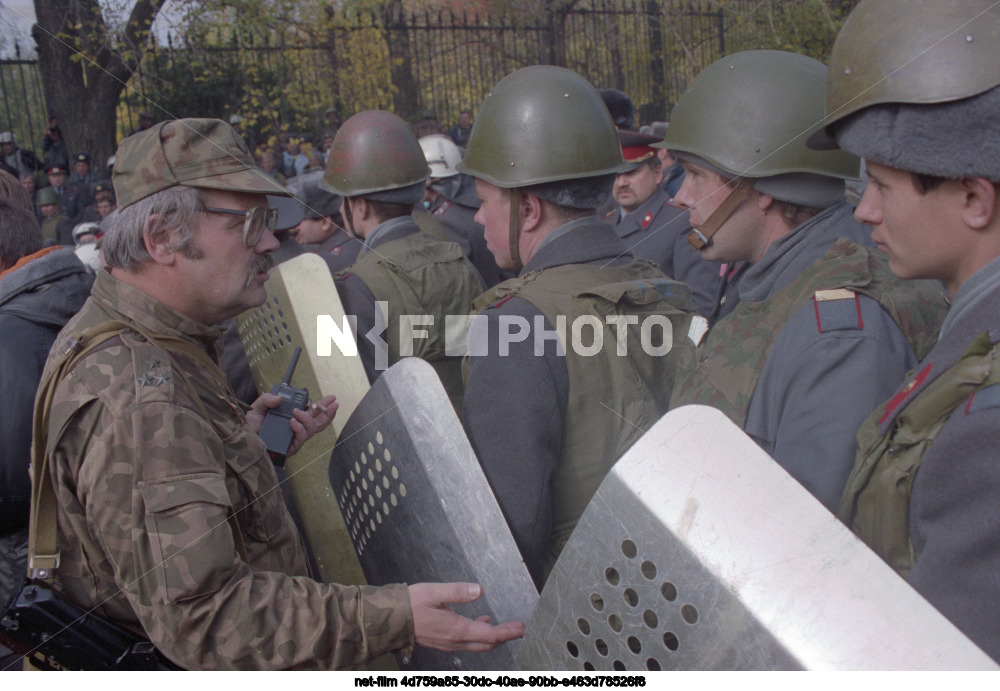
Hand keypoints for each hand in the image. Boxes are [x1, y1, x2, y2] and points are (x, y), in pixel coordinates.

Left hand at [247, 393, 337, 455]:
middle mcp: (295, 428)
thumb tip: (279, 398)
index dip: (321, 406)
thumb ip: (268, 399)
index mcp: (291, 418)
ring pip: (311, 429)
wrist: (242, 441)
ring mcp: (294, 438)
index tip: (329, 398)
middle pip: (318, 422)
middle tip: (335, 403)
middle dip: (328, 412)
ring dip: (307, 418)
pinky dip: (299, 428)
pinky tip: (292, 422)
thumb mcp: (258, 408)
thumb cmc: (250, 428)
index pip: (310, 412)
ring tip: (297, 412)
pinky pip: (301, 437)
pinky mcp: (291, 447)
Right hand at [409, 583, 524, 652]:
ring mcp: (448, 643)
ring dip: (492, 637)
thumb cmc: (411, 604)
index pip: (489, 636)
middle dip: (504, 636)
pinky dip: (479, 636)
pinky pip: (467, 643)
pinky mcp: (443, 642)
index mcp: (456, 629)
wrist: (390, 619)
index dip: (507, 632)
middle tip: (519, 629)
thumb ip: (458, 591)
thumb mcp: (435, 592)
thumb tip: (479, 590)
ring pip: (477, 645)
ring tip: (504, 627)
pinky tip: (480, 623)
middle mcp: (455, 641)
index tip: (521, 628)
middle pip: (487, 644)